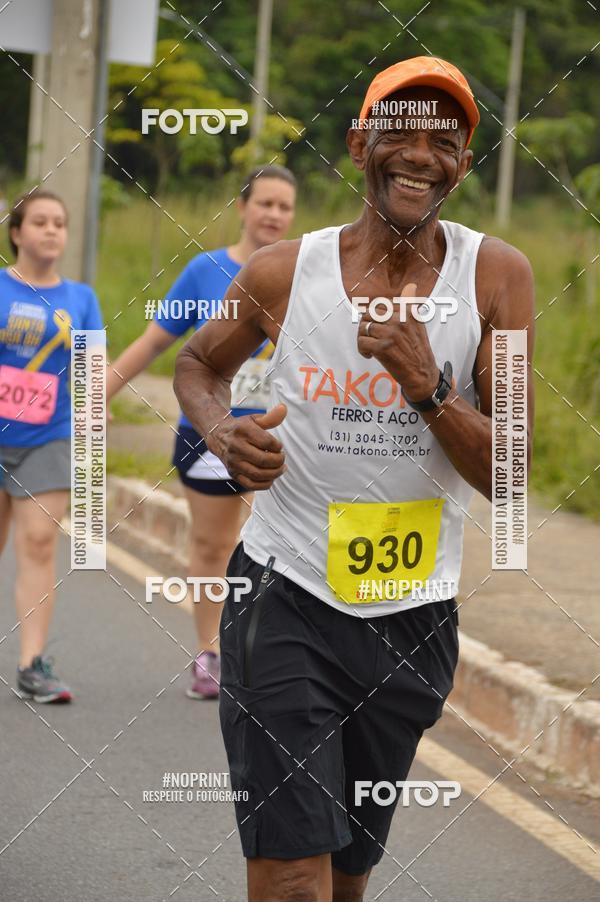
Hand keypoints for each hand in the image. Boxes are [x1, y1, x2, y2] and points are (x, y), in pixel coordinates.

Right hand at [207, 403, 287, 489]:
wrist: (218, 436)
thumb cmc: (241, 427)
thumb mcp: (254, 419)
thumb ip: (270, 417)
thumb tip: (284, 408)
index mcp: (242, 430)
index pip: (267, 443)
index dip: (278, 446)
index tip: (279, 446)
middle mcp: (235, 447)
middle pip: (263, 460)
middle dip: (278, 461)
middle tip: (282, 458)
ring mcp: (233, 462)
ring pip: (258, 474)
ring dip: (274, 473)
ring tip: (281, 468)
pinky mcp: (233, 474)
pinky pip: (251, 485)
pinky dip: (265, 484)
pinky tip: (271, 478)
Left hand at [356, 282, 438, 399]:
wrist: (422, 373)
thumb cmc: (417, 349)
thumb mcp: (418, 323)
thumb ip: (410, 304)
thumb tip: (411, 285)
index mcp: (406, 312)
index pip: (379, 305)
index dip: (374, 316)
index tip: (379, 326)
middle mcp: (399, 321)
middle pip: (368, 314)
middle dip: (365, 325)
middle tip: (370, 336)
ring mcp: (390, 334)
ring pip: (363, 328)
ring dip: (362, 338)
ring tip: (370, 346)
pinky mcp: (382, 348)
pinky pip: (362, 342)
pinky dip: (362, 349)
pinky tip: (370, 355)